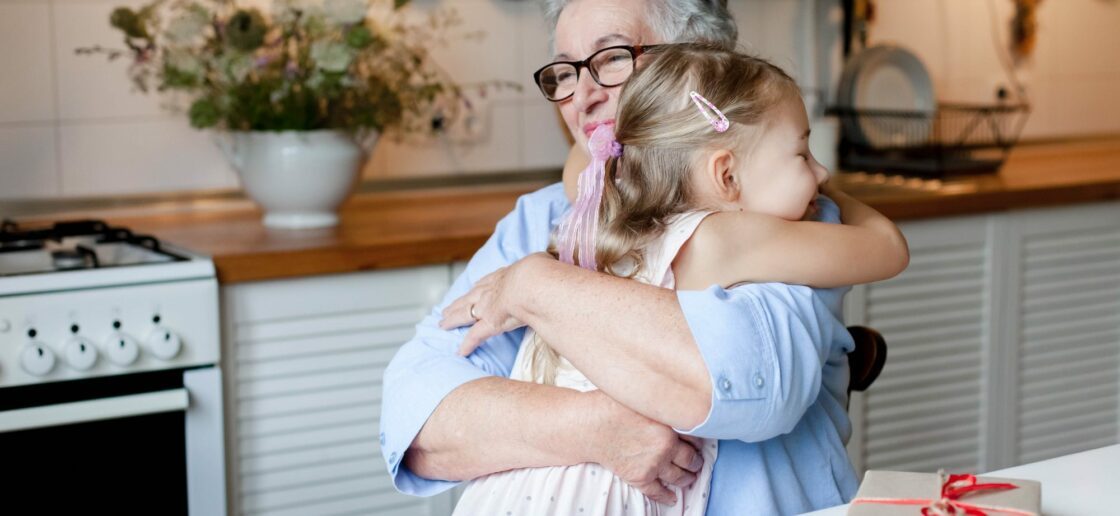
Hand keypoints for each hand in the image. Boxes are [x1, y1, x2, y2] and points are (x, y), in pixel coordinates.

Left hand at [440, 254, 550, 355]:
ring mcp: (488, 306)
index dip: (480, 286)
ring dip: (453, 318)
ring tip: (443, 322)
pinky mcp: (489, 323)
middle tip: (447, 308)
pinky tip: (460, 351)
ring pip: (465, 313)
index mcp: (506, 275)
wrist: (533, 283)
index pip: (489, 281)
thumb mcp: (545, 263)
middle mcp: (492, 289)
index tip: (474, 288)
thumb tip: (557, 265)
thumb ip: (547, 266)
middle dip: (459, 302)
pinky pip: (475, 336)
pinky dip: (467, 344)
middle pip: (471, 296)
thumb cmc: (542, 272)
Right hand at [588, 391, 704, 505]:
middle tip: (698, 462)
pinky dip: (667, 496)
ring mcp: (654, 463)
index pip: (697, 434)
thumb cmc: (610, 404)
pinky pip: (658, 491)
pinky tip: (671, 498)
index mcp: (670, 422)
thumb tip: (676, 397)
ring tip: (690, 477)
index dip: (698, 438)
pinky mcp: (640, 477)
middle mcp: (666, 444)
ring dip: (687, 478)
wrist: (588, 425)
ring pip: (680, 476)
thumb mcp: (642, 394)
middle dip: (697, 461)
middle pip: (692, 458)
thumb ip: (662, 400)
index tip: (698, 441)